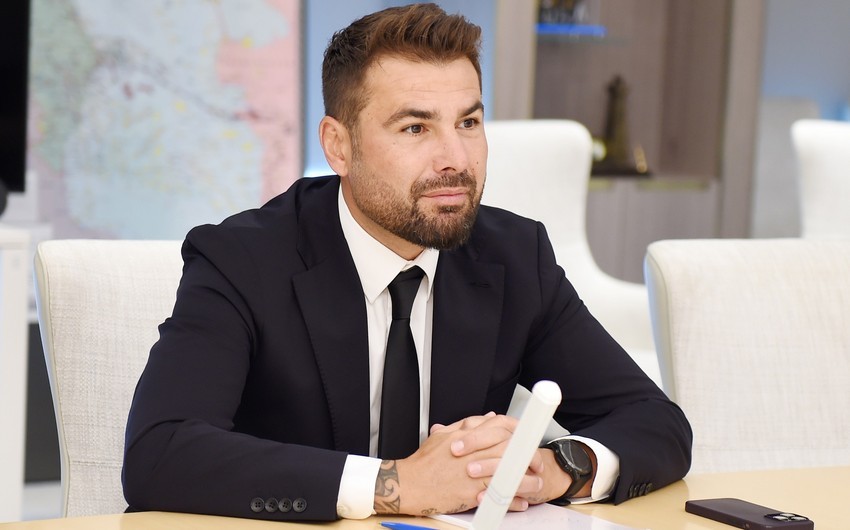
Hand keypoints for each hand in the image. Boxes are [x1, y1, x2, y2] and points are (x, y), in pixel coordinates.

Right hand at [374, 413, 549, 515]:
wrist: (408, 484)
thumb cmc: (423, 463)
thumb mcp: (443, 435)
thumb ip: (467, 425)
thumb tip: (488, 417)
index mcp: (466, 435)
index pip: (500, 425)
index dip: (518, 432)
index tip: (527, 439)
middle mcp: (472, 451)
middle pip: (510, 448)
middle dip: (528, 455)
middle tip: (537, 462)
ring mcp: (472, 472)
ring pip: (507, 471)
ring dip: (525, 478)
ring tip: (536, 483)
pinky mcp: (470, 492)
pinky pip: (497, 495)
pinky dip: (512, 499)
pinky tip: (520, 501)